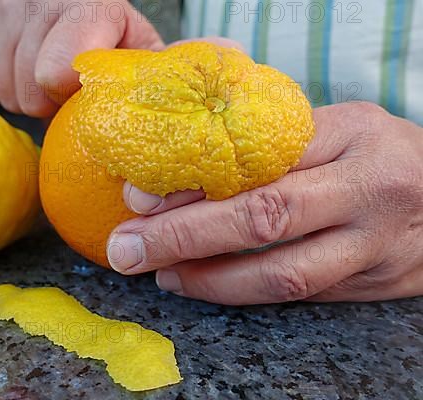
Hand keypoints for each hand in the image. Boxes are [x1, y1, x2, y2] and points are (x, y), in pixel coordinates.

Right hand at [0, 0, 163, 116]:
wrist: (87, 22)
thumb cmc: (119, 49)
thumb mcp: (145, 56)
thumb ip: (155, 70)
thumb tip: (184, 80)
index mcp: (92, 6)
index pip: (55, 70)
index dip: (66, 95)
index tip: (82, 91)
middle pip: (29, 84)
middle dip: (50, 101)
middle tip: (69, 91)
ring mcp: (12, 5)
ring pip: (5, 85)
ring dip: (29, 98)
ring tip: (52, 85)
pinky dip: (8, 88)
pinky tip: (30, 77)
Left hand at [107, 102, 422, 304]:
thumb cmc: (375, 154)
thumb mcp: (333, 128)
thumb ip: (269, 145)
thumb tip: (176, 177)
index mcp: (350, 133)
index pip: (256, 156)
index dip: (193, 183)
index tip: (140, 198)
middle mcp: (364, 189)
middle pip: (263, 216)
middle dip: (183, 236)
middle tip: (129, 249)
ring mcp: (371, 245)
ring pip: (281, 274)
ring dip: (209, 280)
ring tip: (162, 275)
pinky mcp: (369, 285)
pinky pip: (298, 295)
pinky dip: (242, 294)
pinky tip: (204, 285)